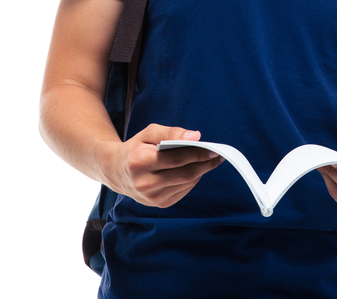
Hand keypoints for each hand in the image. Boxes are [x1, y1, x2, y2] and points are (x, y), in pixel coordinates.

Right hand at [106, 124, 222, 207]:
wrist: (117, 171)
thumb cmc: (137, 148)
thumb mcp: (149, 133)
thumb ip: (172, 133)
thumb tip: (196, 136)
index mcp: (139, 162)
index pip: (176, 159)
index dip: (198, 153)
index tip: (213, 148)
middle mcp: (144, 183)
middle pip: (185, 173)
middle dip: (205, 163)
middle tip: (218, 155)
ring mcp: (151, 197)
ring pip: (187, 183)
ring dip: (201, 171)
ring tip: (210, 160)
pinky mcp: (159, 204)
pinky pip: (184, 190)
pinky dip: (192, 180)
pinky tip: (194, 170)